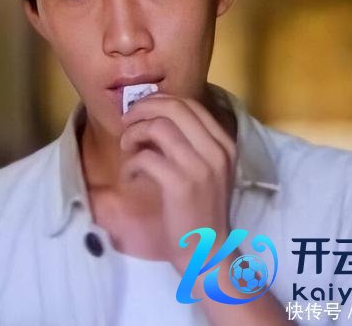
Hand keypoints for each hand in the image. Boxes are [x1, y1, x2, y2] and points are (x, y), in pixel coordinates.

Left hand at [120, 94, 236, 273]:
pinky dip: (131, 163)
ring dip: (134, 135)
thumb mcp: (207, 169)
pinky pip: (146, 157)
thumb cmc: (201, 208)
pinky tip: (131, 175)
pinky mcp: (181, 184)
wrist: (207, 249)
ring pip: (158, 127)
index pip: (190, 104)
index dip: (160, 101)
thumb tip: (154, 115)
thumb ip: (191, 142)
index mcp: (224, 143)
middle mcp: (217, 150)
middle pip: (174, 108)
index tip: (141, 111)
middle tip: (127, 122)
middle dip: (143, 109)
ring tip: (128, 149)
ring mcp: (200, 167)